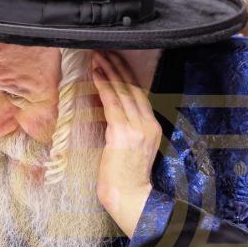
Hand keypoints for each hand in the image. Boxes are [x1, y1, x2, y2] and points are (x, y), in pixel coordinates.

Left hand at [88, 50, 161, 234]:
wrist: (128, 196)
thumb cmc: (124, 178)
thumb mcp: (128, 148)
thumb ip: (122, 128)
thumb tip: (106, 108)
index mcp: (152, 127)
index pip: (139, 95)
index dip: (126, 76)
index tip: (115, 61)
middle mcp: (148, 124)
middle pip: (133, 88)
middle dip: (118, 67)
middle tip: (105, 50)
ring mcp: (137, 127)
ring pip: (123, 92)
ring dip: (109, 71)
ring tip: (97, 56)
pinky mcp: (123, 132)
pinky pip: (112, 103)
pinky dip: (103, 86)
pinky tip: (95, 74)